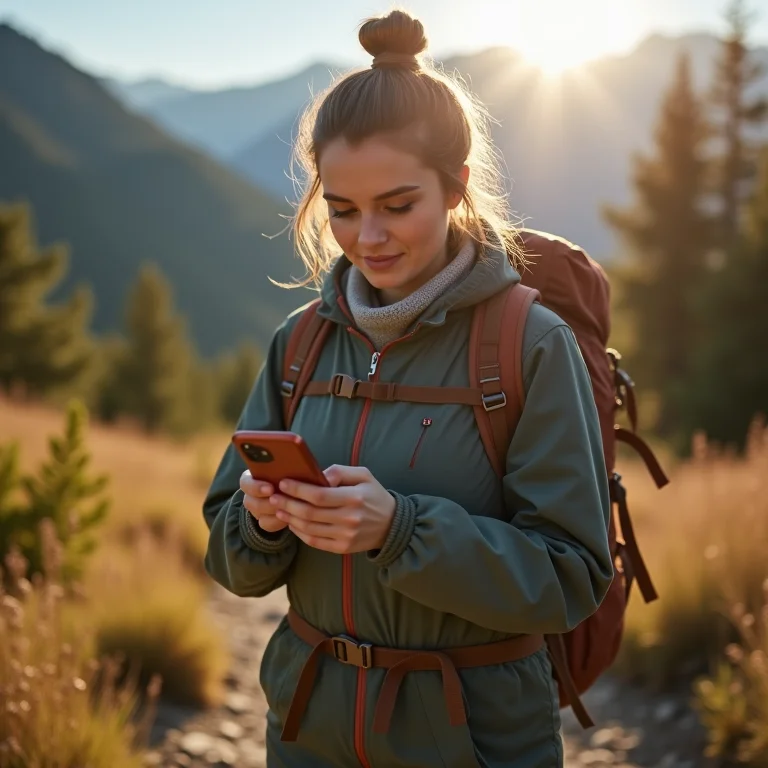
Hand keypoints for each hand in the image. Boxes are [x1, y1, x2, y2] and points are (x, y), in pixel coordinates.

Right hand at [239, 471, 288, 532]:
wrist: (288, 490)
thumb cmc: (285, 475)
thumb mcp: (282, 469)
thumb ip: (281, 468)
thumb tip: (291, 464)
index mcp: (251, 478)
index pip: (245, 483)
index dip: (256, 487)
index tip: (270, 488)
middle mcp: (250, 494)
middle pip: (249, 501)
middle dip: (265, 503)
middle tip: (279, 501)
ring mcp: (255, 509)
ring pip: (257, 514)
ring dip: (272, 512)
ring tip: (286, 508)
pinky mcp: (263, 520)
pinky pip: (266, 524)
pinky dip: (277, 522)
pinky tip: (288, 517)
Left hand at [269, 465, 395, 553]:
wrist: (392, 525)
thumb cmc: (374, 496)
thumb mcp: (363, 475)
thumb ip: (340, 472)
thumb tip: (317, 475)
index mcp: (354, 498)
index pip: (319, 495)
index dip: (298, 489)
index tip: (284, 483)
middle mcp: (349, 518)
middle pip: (309, 513)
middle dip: (288, 503)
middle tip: (274, 496)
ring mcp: (346, 536)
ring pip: (309, 528)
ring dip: (290, 518)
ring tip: (279, 508)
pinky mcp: (343, 548)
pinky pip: (315, 541)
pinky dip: (300, 533)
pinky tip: (292, 523)